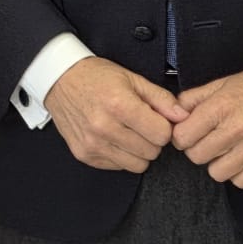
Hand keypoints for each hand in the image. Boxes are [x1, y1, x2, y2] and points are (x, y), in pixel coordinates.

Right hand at [45, 57, 188, 172]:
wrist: (58, 79)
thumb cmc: (96, 76)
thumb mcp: (131, 78)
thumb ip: (161, 98)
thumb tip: (183, 117)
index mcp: (119, 105)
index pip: (162, 135)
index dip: (164, 127)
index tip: (155, 118)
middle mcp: (104, 127)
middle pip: (151, 152)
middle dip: (152, 139)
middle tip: (140, 124)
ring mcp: (93, 144)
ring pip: (137, 165)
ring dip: (138, 151)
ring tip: (127, 132)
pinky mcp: (85, 155)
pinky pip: (118, 167)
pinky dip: (120, 155)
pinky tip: (112, 137)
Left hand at [172, 64, 242, 188]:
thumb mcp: (222, 83)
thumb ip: (194, 98)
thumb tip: (175, 113)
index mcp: (220, 107)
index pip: (183, 137)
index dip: (181, 136)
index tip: (188, 134)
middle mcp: (236, 129)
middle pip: (197, 157)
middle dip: (197, 149)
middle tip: (207, 141)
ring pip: (217, 173)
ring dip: (217, 163)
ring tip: (225, 151)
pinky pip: (242, 181)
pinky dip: (238, 173)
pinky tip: (240, 159)